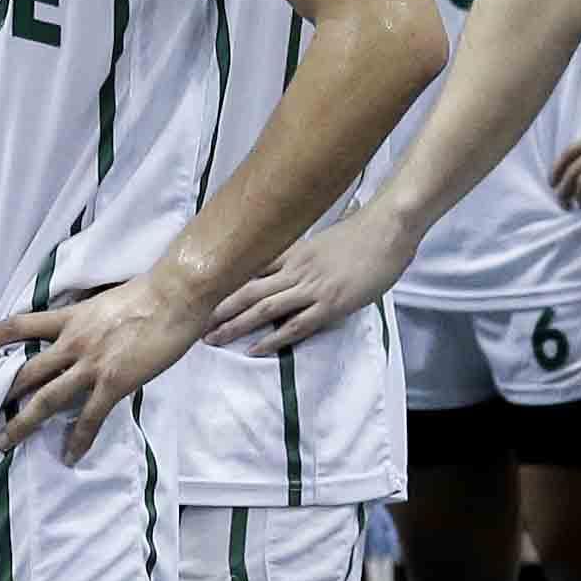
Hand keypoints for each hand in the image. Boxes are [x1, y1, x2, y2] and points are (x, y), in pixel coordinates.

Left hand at [0, 274, 204, 461]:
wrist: (174, 297)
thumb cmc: (149, 293)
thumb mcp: (105, 301)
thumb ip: (91, 317)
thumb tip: (90, 326)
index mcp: (70, 318)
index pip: (21, 324)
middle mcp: (73, 342)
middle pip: (27, 371)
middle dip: (2, 394)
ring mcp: (91, 365)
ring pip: (46, 399)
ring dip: (22, 423)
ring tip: (3, 442)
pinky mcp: (113, 383)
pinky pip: (90, 417)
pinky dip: (78, 440)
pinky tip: (69, 456)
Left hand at [210, 203, 426, 356]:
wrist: (387, 230)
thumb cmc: (361, 232)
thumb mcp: (323, 238)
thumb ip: (304, 251)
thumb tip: (290, 259)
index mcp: (292, 250)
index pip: (248, 268)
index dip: (222, 282)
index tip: (200, 294)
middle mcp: (294, 268)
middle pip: (246, 289)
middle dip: (217, 308)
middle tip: (193, 322)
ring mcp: (311, 287)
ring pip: (263, 308)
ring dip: (235, 325)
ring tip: (212, 339)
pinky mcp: (330, 304)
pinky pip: (295, 325)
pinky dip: (272, 339)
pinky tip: (254, 350)